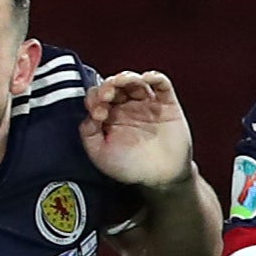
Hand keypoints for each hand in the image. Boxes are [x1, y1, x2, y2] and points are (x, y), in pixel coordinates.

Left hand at [77, 70, 193, 187]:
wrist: (160, 178)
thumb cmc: (130, 168)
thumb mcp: (100, 155)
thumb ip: (89, 134)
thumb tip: (88, 115)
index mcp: (109, 117)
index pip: (97, 97)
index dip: (94, 99)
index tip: (98, 113)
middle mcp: (126, 108)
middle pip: (114, 85)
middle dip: (107, 86)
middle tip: (106, 95)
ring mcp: (147, 104)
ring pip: (135, 80)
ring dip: (126, 77)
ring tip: (121, 82)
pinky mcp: (167, 104)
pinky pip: (161, 84)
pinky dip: (154, 77)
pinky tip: (145, 78)